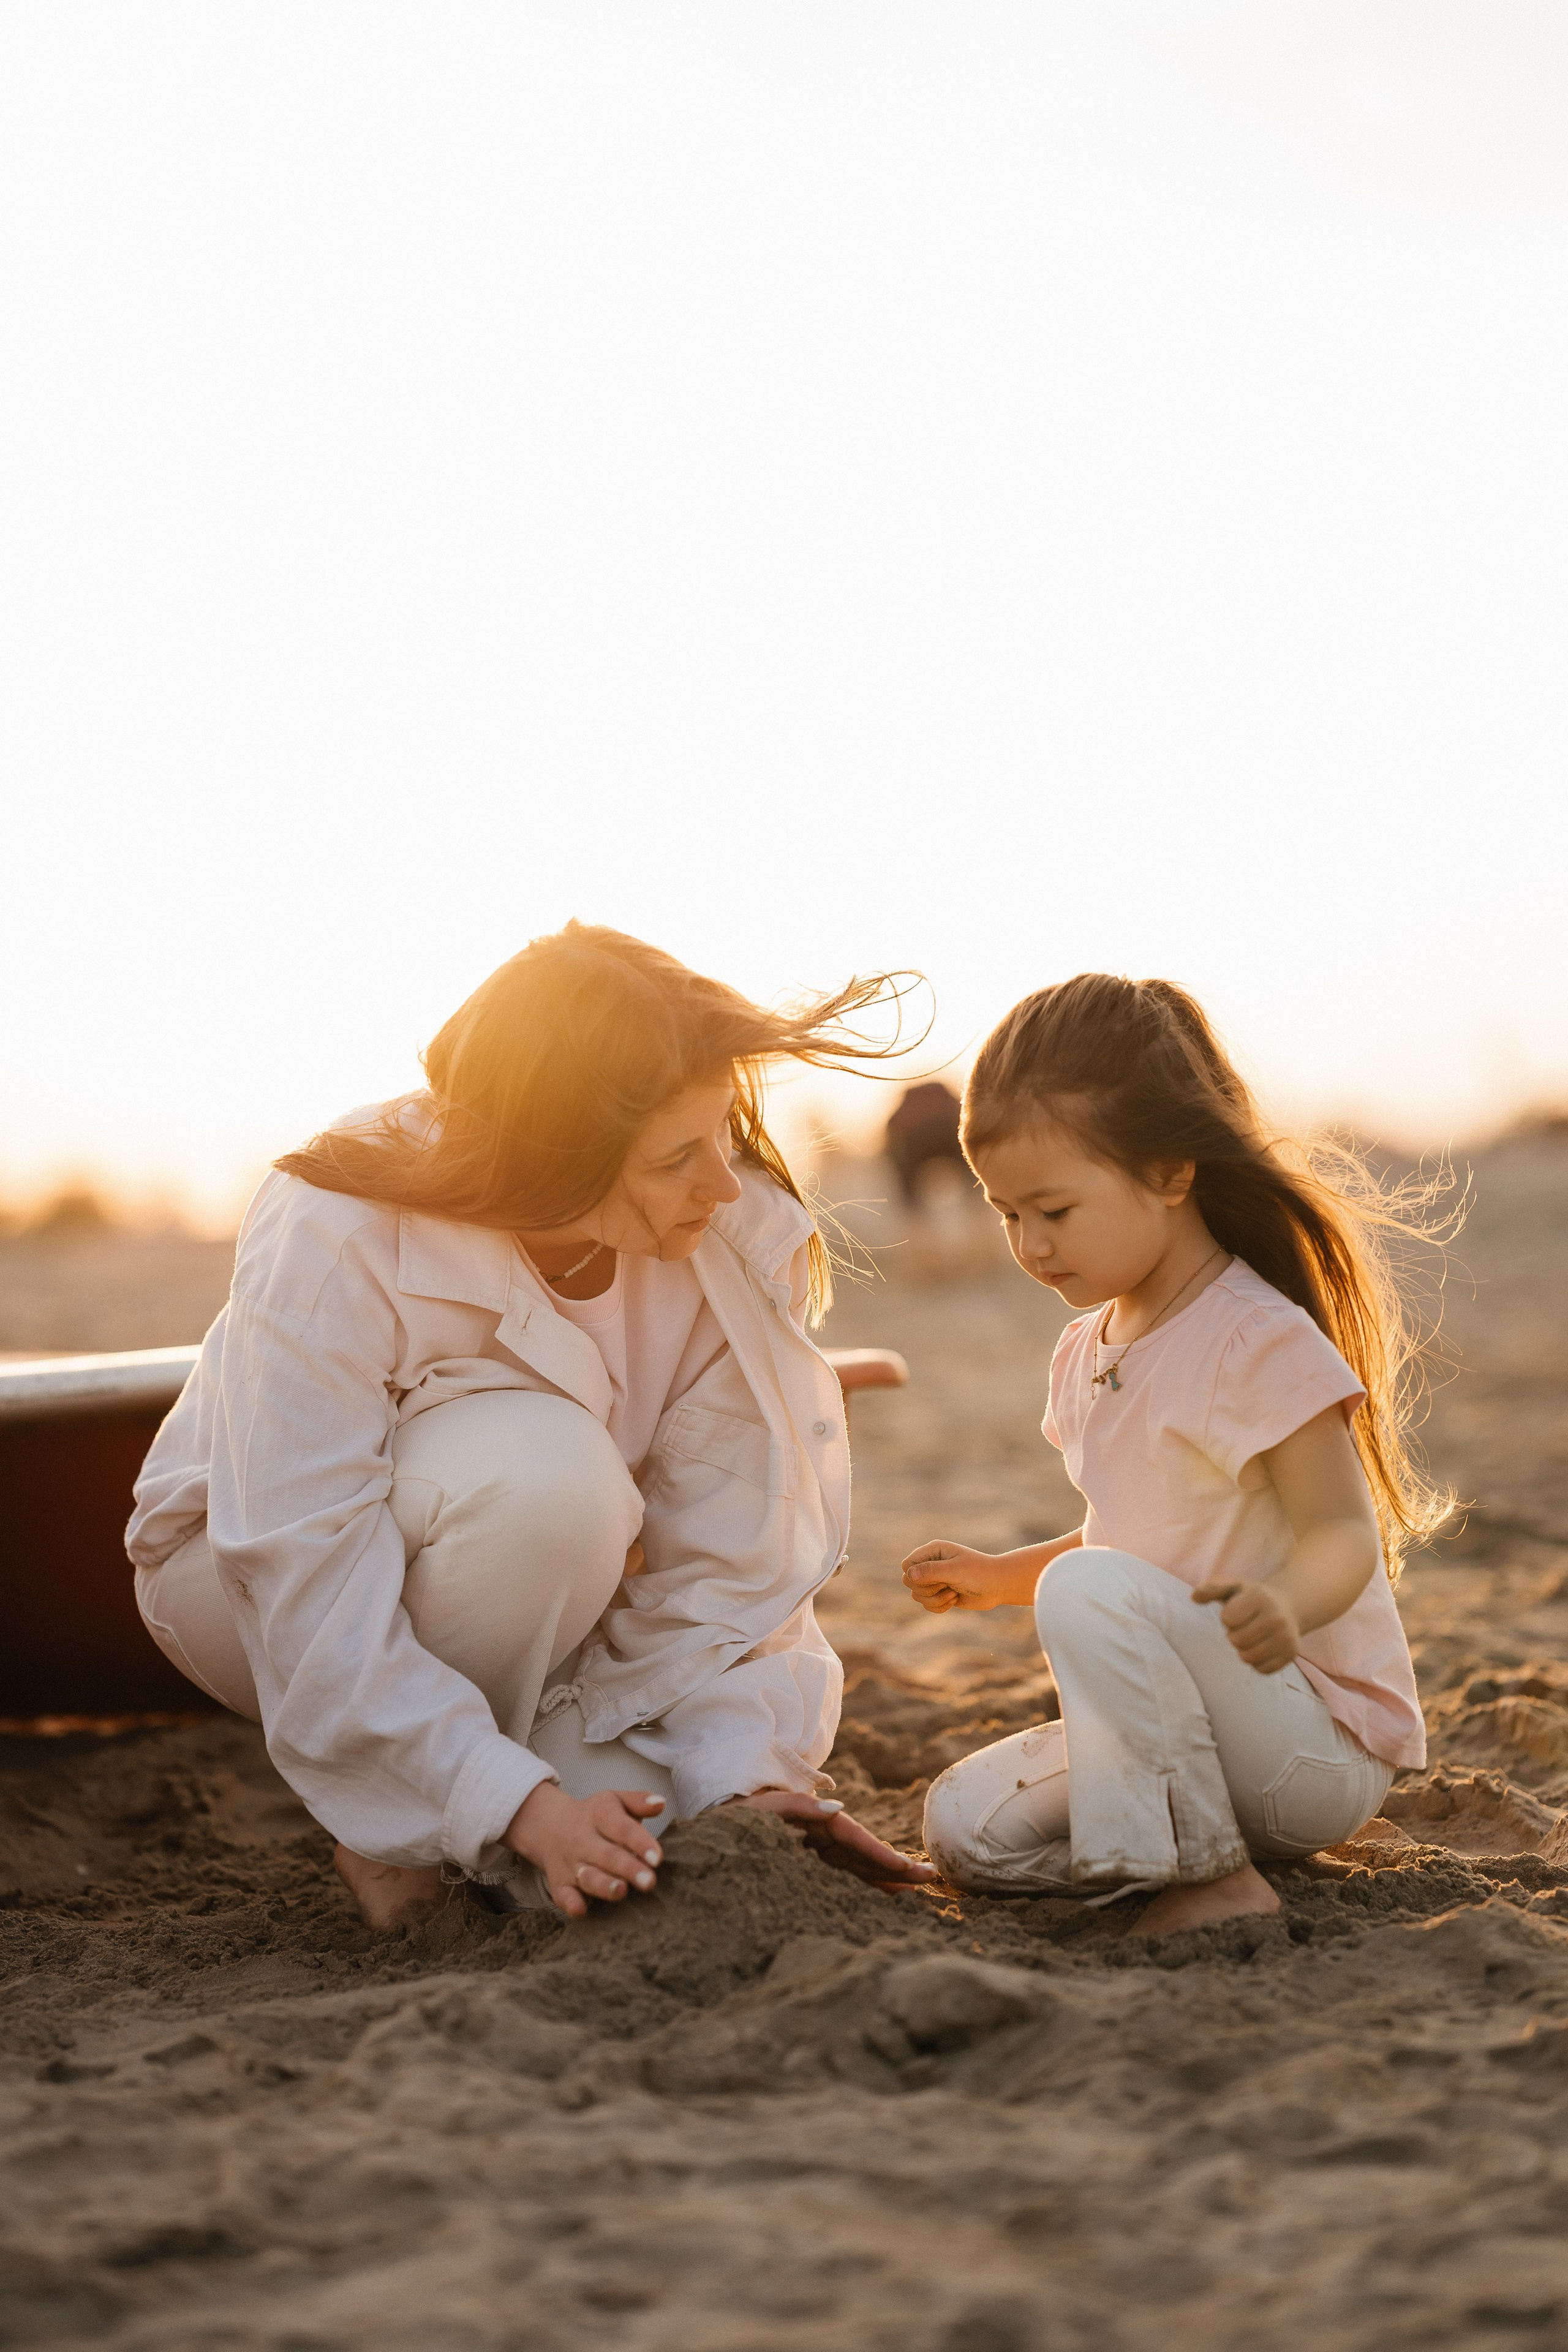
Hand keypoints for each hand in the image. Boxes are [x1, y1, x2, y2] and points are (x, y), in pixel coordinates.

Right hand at [504, 1781, 665, 1918]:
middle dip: (628, 1868)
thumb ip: (639, 1801)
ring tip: (622, 1891)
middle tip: (649, 1881)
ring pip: (588, 1877)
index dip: (640, 1842)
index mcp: (600, 1815)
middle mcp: (583, 1840)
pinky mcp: (559, 1885)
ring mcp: (570, 1863)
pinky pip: (563, 1896)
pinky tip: (581, 1909)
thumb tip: (661, 1803)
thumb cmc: (596, 1816)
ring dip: (604, 1886)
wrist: (549, 1825)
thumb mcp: (615, 1800)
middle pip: (607, 1855)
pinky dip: (571, 1904)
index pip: (623, 1828)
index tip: (658, 1858)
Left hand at [733, 1791, 938, 1892]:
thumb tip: (838, 1808)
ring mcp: (811, 1845)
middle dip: (894, 1866)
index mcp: (810, 1818)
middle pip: (861, 1851)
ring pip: (854, 1862)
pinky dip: (861, 1879)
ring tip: (911, 1889)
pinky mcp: (802, 1858)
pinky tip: (880, 1890)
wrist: (709, 1819)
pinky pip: (838, 1870)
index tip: (909, 1870)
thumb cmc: (730, 1815)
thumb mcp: (759, 1810)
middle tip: (928, 1879)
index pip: (854, 1839)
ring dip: (882, 1874)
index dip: (883, 1855)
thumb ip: (796, 1807)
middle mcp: (816, 1832)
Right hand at [901, 1539, 1016, 1612]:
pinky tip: (954, 1600)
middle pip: (909, 1582)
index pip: (907, 1565)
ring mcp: (935, 1579)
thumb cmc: (979, 1573)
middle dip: (927, 1589)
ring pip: (917, 1596)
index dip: (916, 1575)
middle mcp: (931, 1563)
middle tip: (947, 1585)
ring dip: (936, 1599)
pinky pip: (927, 1605)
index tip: (936, 1577)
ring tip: (954, 1593)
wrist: (998, 1586)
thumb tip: (907, 1574)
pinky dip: (939, 1607)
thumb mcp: (955, 1570)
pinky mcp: (939, 1593)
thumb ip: (931, 1571)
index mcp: (933, 1551)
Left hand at [1192, 1578, 1300, 1674]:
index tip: (1236, 1612)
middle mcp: (1277, 1617)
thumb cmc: (1252, 1597)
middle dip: (1234, 1635)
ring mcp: (1287, 1637)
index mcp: (1260, 1597)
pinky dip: (1257, 1662)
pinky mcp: (1291, 1654)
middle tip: (1243, 1627)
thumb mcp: (1232, 1586)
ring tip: (1251, 1637)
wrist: (1289, 1606)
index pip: (1229, 1619)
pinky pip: (1262, 1669)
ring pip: (1249, 1658)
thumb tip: (1194, 1597)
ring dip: (1243, 1650)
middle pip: (1237, 1641)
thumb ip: (1211, 1589)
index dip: (1227, 1618)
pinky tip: (1262, 1647)